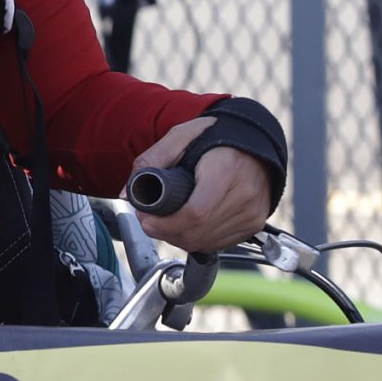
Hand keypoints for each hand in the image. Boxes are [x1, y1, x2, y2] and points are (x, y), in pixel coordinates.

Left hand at [130, 118, 272, 253]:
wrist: (253, 142)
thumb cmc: (215, 138)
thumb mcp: (181, 137)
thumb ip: (152, 160)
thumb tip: (128, 194)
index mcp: (226, 170)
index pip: (195, 213)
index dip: (165, 224)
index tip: (146, 219)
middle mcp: (244, 195)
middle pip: (197, 233)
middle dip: (166, 233)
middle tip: (149, 222)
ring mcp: (252, 212)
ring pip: (205, 243)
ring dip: (179, 239)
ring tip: (166, 222)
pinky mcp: (253, 224)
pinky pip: (218, 244)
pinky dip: (197, 240)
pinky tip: (188, 225)